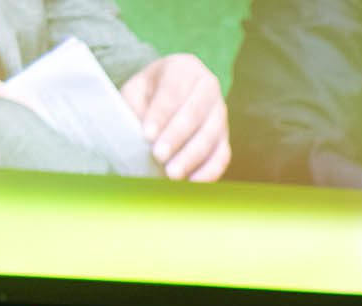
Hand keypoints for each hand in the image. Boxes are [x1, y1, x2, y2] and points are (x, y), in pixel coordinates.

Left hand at [121, 54, 229, 180]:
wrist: (167, 95)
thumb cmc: (148, 94)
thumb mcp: (136, 91)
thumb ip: (136, 107)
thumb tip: (142, 136)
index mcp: (184, 68)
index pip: (174, 91)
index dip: (161, 114)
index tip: (147, 135)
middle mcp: (208, 86)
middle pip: (195, 113)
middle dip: (176, 137)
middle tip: (158, 156)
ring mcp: (220, 112)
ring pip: (211, 135)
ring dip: (192, 156)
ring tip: (172, 174)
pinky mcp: (225, 137)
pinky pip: (222, 155)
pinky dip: (209, 171)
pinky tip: (192, 182)